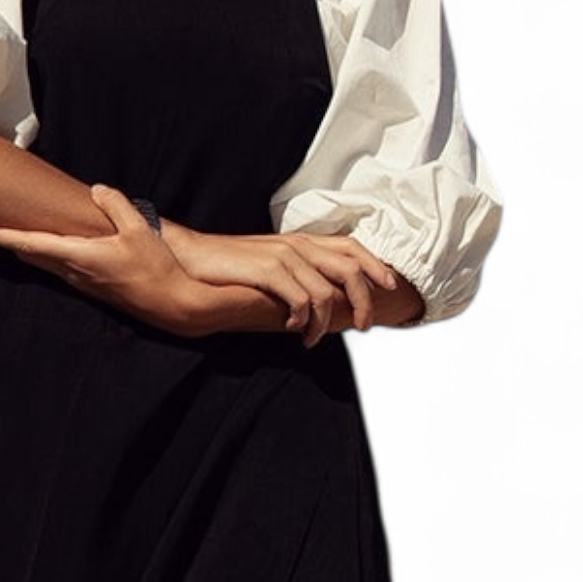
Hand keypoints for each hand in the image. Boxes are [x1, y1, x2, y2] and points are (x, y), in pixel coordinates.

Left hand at [0, 185, 200, 334]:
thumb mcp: (139, 230)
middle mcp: (75, 272)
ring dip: (28, 249)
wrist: (173, 306)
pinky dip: (48, 256)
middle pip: (31, 255)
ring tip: (13, 235)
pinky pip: (61, 269)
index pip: (29, 244)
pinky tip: (53, 250)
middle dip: (8, 241)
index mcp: (79, 255)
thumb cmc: (157, 268)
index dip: (0, 237)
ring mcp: (83, 283)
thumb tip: (97, 190)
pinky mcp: (94, 288)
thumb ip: (116, 206)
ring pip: (45, 263)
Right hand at [163, 222, 400, 346]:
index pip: (351, 247)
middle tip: (364, 325)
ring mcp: (284, 256)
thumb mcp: (269, 266)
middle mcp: (298, 245)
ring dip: (325, 323)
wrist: (191, 261)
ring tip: (312, 340)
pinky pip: (301, 298)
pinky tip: (293, 329)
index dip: (375, 265)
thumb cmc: (229, 268)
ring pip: (326, 292)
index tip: (391, 285)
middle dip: (364, 299)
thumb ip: (296, 276)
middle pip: (350, 268)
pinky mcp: (268, 269)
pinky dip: (303, 319)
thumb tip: (318, 302)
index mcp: (300, 241)